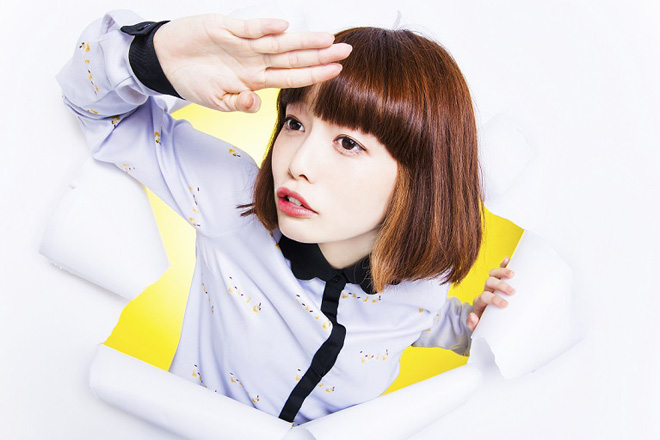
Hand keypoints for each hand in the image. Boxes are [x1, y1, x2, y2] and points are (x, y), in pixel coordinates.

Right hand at [152, 14, 352, 112]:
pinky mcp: (225, 29)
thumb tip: (254, 104)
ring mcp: (242, 44)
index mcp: (255, 79)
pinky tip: (282, 27)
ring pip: (278, 42)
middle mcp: (255, 60)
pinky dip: (263, 28)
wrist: (165, 61)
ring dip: (302, 41)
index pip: (292, 76)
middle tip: (346, 51)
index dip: (314, 75)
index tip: (337, 72)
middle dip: (320, 55)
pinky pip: (247, 29)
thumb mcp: (216, 101)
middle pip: (293, 58)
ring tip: (326, 39)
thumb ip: (238, 103)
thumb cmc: (193, 80)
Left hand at [467, 257, 515, 331]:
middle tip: (512, 292)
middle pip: (489, 282)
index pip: (484, 296)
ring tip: (513, 274)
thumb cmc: (485, 324)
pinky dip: (503, 265)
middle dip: (500, 285)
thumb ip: (473, 325)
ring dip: (502, 272)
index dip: (493, 299)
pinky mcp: (498, 282)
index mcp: (480, 302)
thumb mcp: (478, 328)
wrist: (487, 321)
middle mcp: (485, 291)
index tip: (504, 304)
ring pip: (493, 274)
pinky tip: (509, 260)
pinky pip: (499, 271)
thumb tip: (472, 316)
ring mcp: (491, 286)